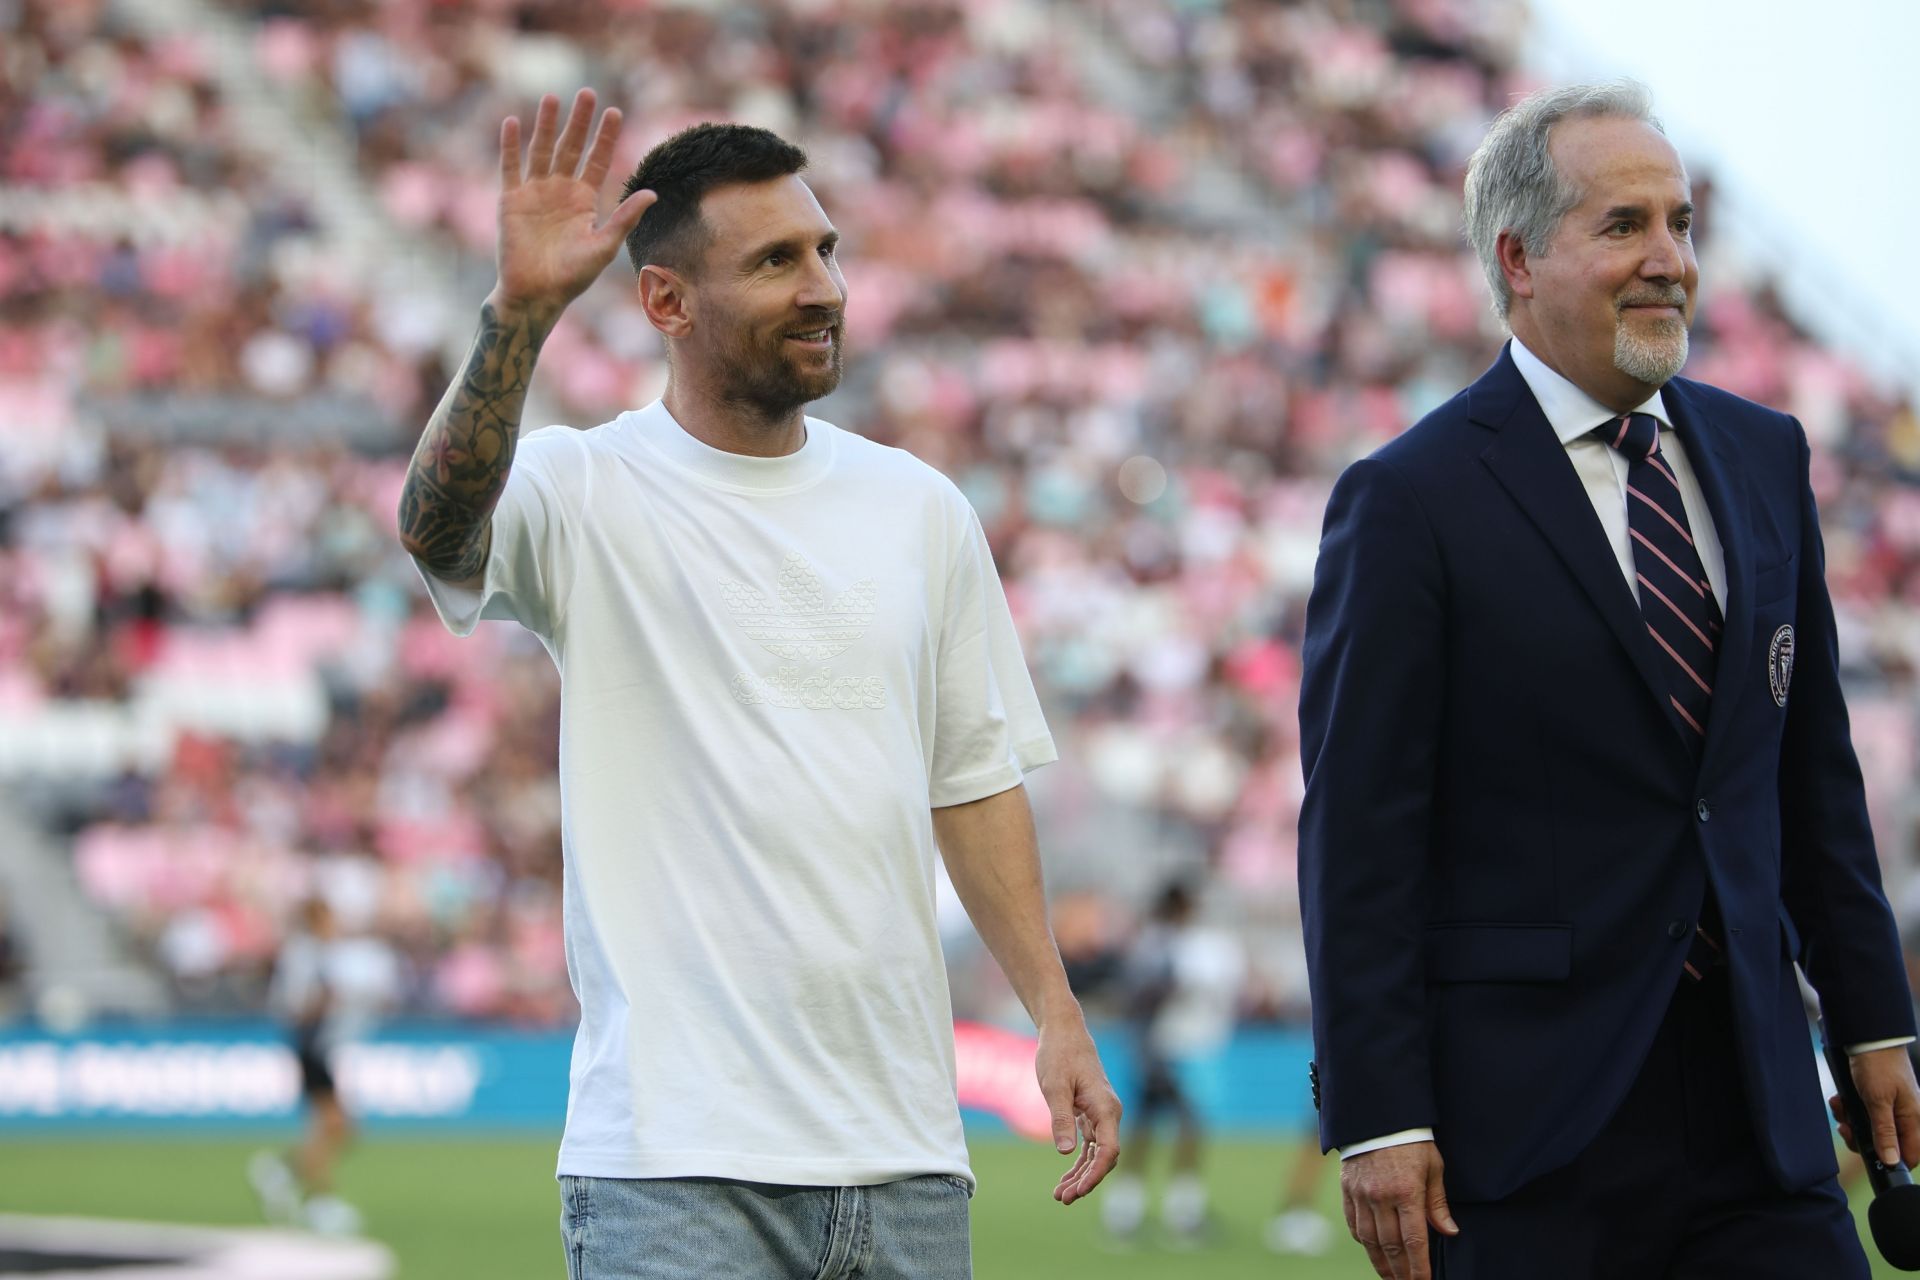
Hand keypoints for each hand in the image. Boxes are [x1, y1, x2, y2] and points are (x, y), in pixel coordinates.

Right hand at [494, 88, 656, 318]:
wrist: (536, 294)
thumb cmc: (572, 277)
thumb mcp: (604, 245)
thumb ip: (625, 217)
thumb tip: (654, 193)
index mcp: (584, 201)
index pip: (597, 160)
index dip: (606, 137)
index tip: (615, 112)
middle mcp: (560, 191)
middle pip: (571, 148)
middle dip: (579, 121)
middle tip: (588, 93)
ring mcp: (534, 192)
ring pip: (542, 150)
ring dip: (547, 124)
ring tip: (554, 97)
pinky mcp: (511, 200)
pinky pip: (510, 167)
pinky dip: (510, 145)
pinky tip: (514, 121)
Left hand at [1034, 1017, 1120, 1204]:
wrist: (1064, 1032)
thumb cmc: (1059, 1055)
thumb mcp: (1055, 1086)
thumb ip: (1061, 1118)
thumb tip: (1064, 1152)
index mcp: (1106, 1108)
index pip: (1109, 1151)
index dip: (1095, 1174)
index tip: (1078, 1191)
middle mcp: (1109, 1113)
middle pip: (1104, 1157)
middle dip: (1086, 1180)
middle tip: (1063, 1198)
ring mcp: (1101, 1114)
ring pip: (1096, 1154)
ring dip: (1081, 1175)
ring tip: (1061, 1195)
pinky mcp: (1090, 1113)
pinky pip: (1089, 1144)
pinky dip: (1078, 1161)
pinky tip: (1065, 1177)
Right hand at [1340, 1141, 1458, 1279]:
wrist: (1376, 1115)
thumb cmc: (1411, 1140)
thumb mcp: (1433, 1166)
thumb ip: (1438, 1202)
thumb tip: (1449, 1232)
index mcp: (1407, 1192)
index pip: (1414, 1241)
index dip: (1419, 1267)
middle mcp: (1381, 1197)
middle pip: (1391, 1246)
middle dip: (1401, 1272)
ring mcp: (1361, 1195)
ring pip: (1369, 1240)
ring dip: (1380, 1263)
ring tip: (1391, 1277)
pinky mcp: (1348, 1190)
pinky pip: (1354, 1223)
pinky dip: (1363, 1241)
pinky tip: (1372, 1251)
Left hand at [1832, 1046, 1919, 1166]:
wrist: (1867, 1037)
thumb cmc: (1879, 1065)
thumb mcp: (1878, 1101)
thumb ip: (1885, 1132)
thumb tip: (1892, 1161)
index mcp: (1914, 1120)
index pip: (1910, 1155)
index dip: (1890, 1160)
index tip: (1867, 1154)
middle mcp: (1905, 1116)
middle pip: (1885, 1144)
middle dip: (1860, 1137)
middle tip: (1845, 1127)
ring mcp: (1890, 1107)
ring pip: (1870, 1129)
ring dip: (1850, 1121)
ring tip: (1839, 1108)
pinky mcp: (1876, 1099)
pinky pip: (1862, 1114)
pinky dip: (1848, 1110)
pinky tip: (1838, 1100)